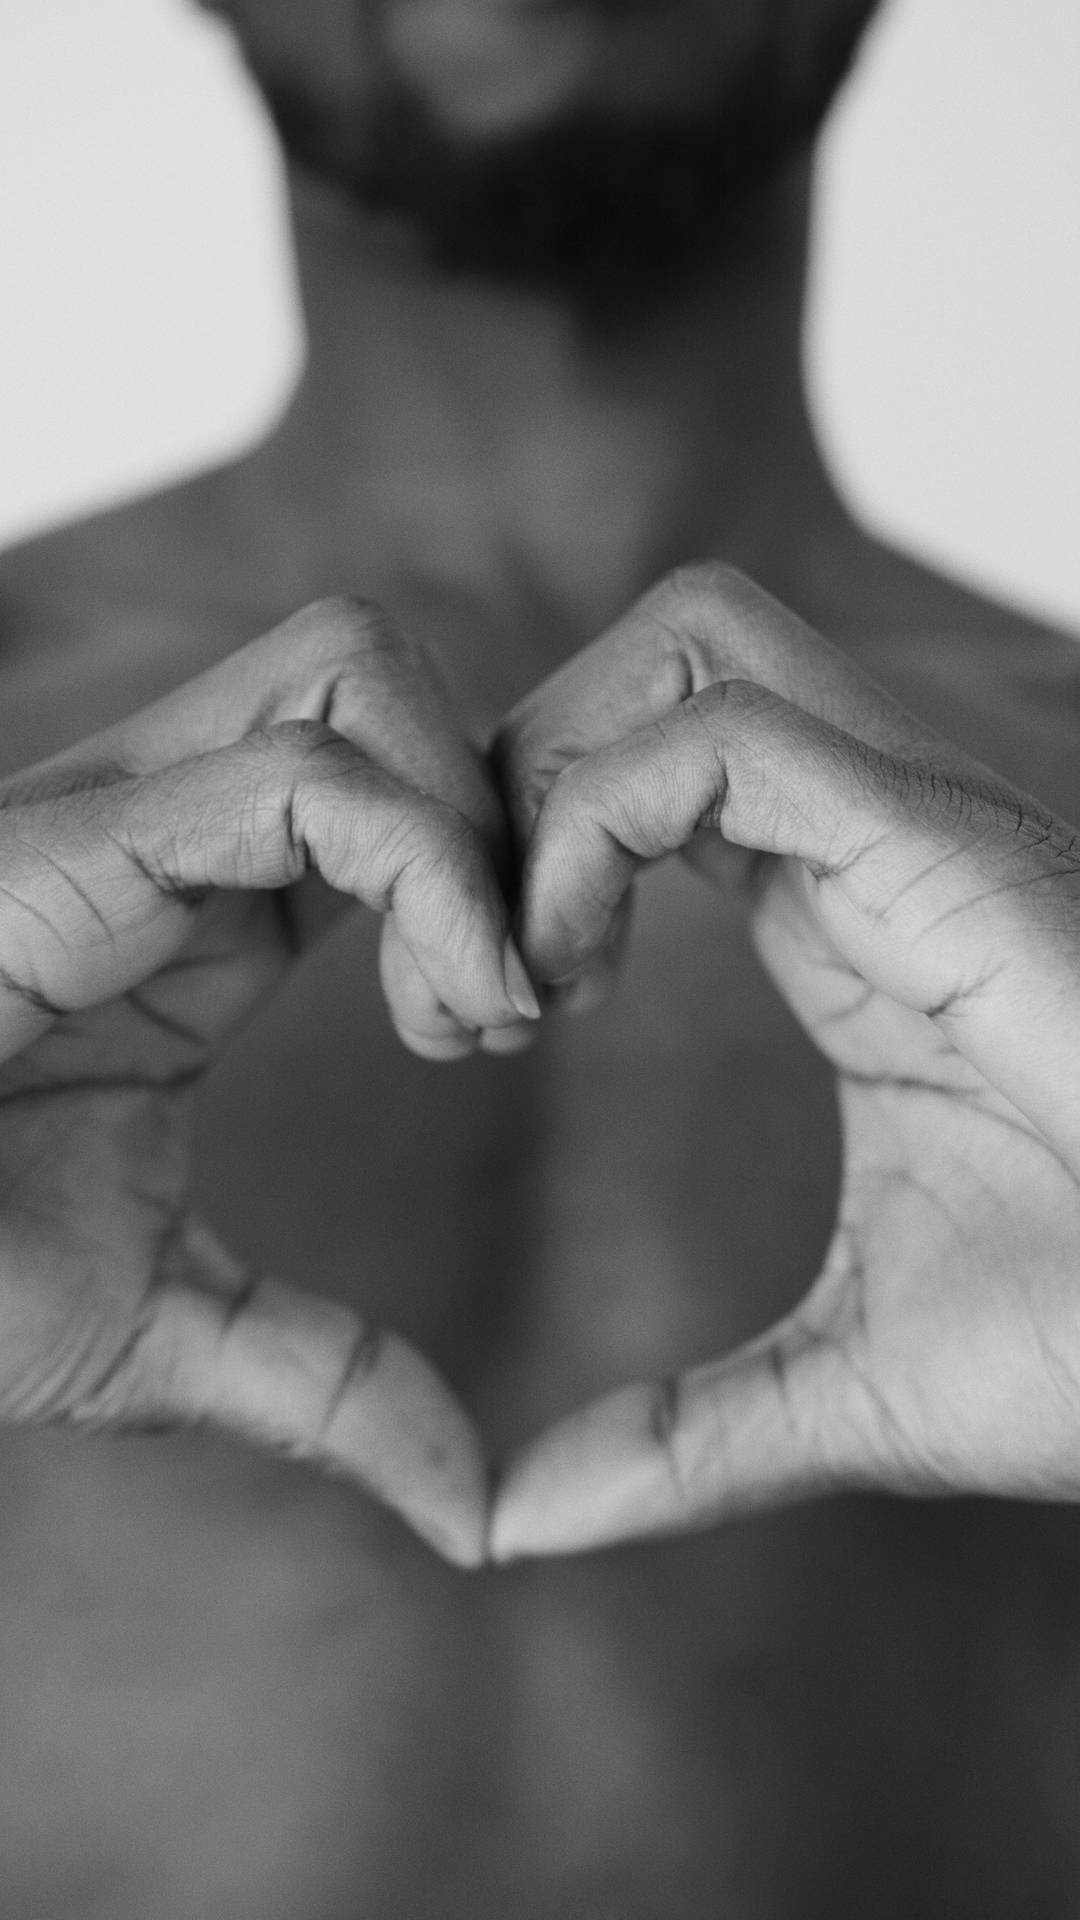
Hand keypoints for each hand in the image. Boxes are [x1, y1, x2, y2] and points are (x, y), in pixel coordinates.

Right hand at [0, 597, 536, 1565]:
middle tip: (517, 988)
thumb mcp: (163, 1338)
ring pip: (353, 665)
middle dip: (494, 799)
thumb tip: (472, 1511)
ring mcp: (111, 822)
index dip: (488, 860)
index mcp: (198, 914)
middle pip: (374, 664)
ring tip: (476, 1009)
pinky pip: (304, 776)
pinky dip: (430, 873)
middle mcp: (163, 835)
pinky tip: (448, 1013)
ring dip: (467, 828)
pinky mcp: (68, 847)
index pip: (382, 772)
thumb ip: (329, 1388)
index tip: (518, 1020)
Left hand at [489, 564, 1079, 1557]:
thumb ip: (672, 1438)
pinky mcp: (946, 845)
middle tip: (473, 986)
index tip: (477, 1019)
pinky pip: (722, 731)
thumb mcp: (840, 1385)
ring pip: (683, 644)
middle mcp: (872, 846)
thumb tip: (515, 1522)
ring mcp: (915, 828)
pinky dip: (596, 819)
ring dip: (547, 782)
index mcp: (845, 923)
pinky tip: (573, 976)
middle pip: (644, 664)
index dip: (520, 853)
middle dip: (508, 784)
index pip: (644, 772)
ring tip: (523, 975)